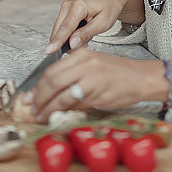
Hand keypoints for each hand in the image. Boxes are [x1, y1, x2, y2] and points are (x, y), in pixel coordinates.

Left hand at [26, 49, 165, 123]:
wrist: (142, 78)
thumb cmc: (118, 74)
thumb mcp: (93, 66)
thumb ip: (72, 75)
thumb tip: (49, 93)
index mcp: (80, 55)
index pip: (51, 71)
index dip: (37, 87)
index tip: (29, 98)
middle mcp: (84, 64)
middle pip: (52, 82)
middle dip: (39, 98)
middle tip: (32, 109)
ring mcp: (91, 77)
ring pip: (61, 95)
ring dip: (48, 109)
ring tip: (42, 116)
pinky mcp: (98, 92)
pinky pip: (75, 104)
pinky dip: (64, 112)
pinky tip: (59, 117)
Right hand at [46, 0, 144, 53]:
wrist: (111, 0)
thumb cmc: (109, 8)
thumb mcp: (103, 23)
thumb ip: (86, 33)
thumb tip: (72, 43)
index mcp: (79, 6)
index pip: (66, 27)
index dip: (58, 41)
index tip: (50, 50)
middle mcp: (68, 6)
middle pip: (59, 30)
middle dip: (67, 43)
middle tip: (84, 45)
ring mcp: (65, 9)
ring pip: (60, 31)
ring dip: (69, 39)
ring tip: (86, 37)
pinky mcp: (65, 13)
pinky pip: (63, 29)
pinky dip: (70, 36)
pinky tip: (81, 34)